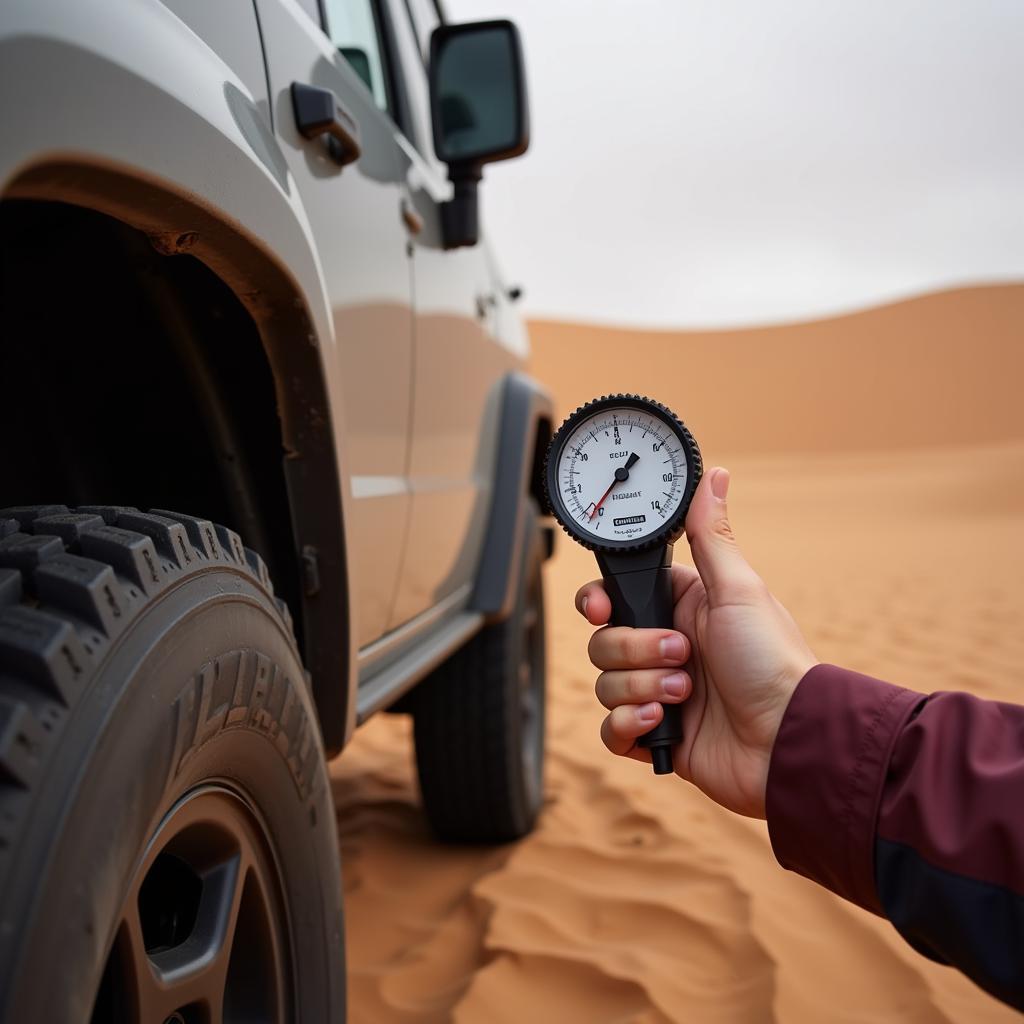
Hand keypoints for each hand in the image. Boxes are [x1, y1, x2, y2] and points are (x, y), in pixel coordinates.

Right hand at [575, 468, 816, 817]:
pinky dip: (630, 725)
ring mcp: (658, 692)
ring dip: (641, 688)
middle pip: (603, 640)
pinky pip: (611, 729)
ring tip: (685, 694)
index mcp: (679, 608)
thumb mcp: (738, 589)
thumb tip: (715, 475)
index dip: (597, 602)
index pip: (614, 596)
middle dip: (635, 650)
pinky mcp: (656, 735)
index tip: (600, 608)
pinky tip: (663, 722)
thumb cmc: (772, 660)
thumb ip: (710, 535)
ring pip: (605, 684)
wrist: (787, 740)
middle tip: (681, 654)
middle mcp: (663, 648)